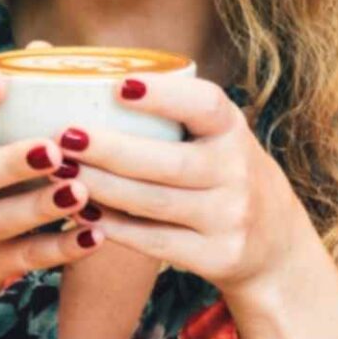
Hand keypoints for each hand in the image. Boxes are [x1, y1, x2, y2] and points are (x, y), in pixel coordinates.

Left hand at [64, 75, 317, 298]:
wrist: (276, 246)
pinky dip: (114, 227)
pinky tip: (82, 212)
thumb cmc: (225, 175)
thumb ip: (174, 114)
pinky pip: (155, 241)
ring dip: (101, 188)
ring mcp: (230, 218)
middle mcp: (238, 172)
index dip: (163, 95)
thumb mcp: (218, 138)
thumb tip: (92, 81)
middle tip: (64, 137)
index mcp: (234, 130)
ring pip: (153, 203)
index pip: (205, 105)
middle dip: (109, 150)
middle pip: (167, 162)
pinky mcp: (217, 257)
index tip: (119, 86)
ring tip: (61, 172)